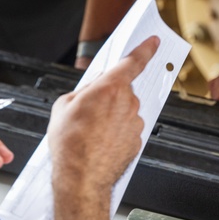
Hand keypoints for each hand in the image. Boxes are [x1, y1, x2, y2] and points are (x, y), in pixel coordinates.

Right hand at [49, 36, 158, 194]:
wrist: (80, 178)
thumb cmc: (70, 143)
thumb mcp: (63, 105)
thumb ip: (83, 90)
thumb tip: (92, 88)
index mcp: (110, 87)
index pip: (134, 61)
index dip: (146, 49)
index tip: (154, 41)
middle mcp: (127, 102)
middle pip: (123, 90)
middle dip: (109, 96)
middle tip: (90, 111)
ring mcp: (135, 122)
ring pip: (125, 110)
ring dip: (113, 116)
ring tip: (92, 132)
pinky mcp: (137, 140)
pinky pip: (127, 129)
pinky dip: (116, 133)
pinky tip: (101, 143)